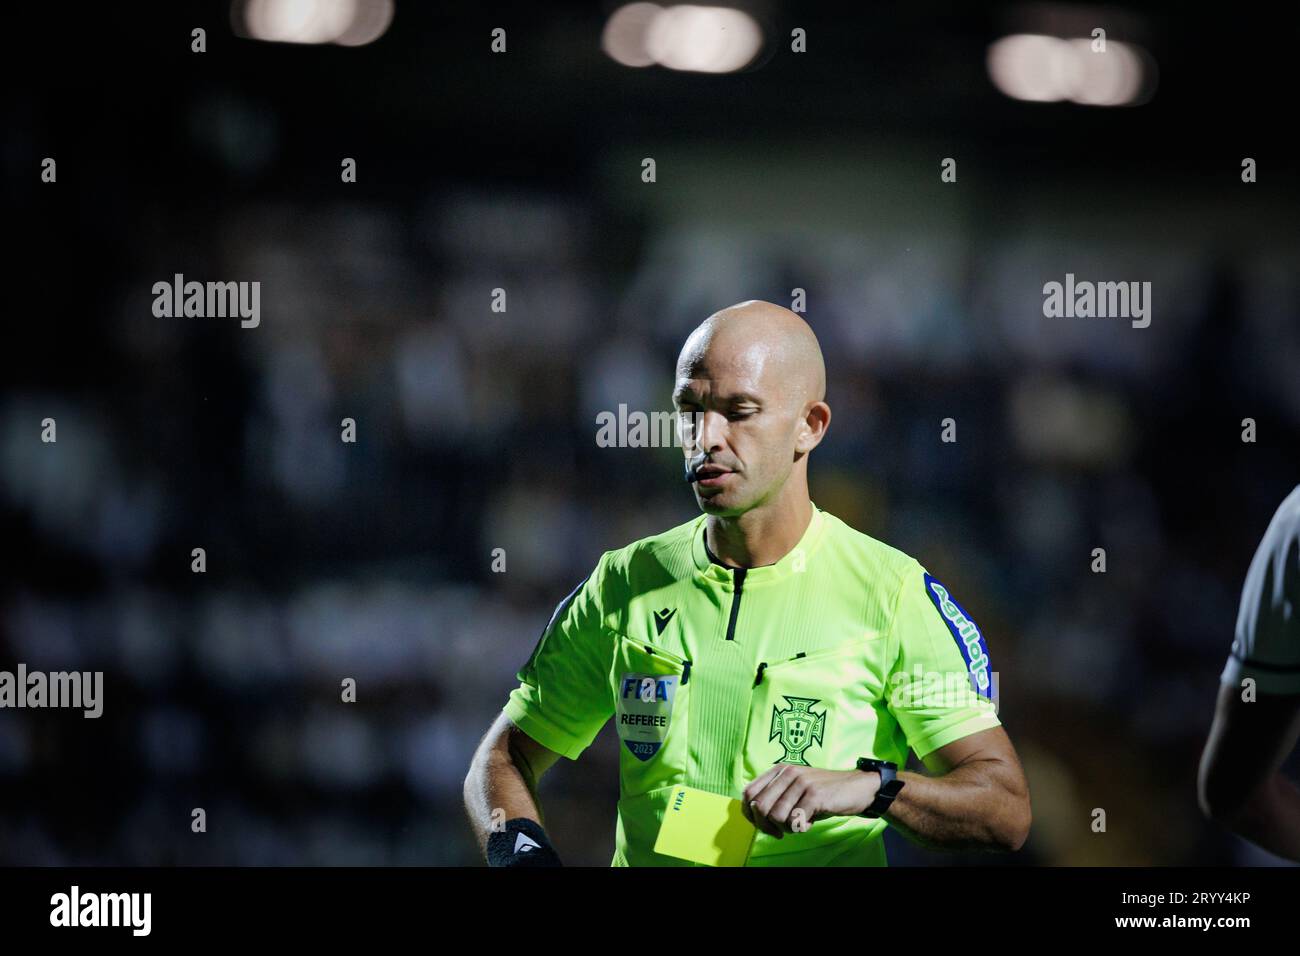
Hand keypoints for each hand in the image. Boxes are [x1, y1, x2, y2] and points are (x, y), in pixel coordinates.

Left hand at [741, 763, 879, 837]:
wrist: (858, 788)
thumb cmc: (823, 794)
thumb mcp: (795, 790)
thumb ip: (775, 797)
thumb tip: (753, 815)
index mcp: (779, 770)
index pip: (748, 793)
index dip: (751, 815)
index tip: (765, 825)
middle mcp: (788, 772)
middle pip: (760, 807)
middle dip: (767, 826)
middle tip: (782, 831)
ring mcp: (801, 782)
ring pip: (776, 816)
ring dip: (786, 828)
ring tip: (799, 824)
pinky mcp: (814, 795)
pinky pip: (795, 821)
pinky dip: (801, 828)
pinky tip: (810, 822)